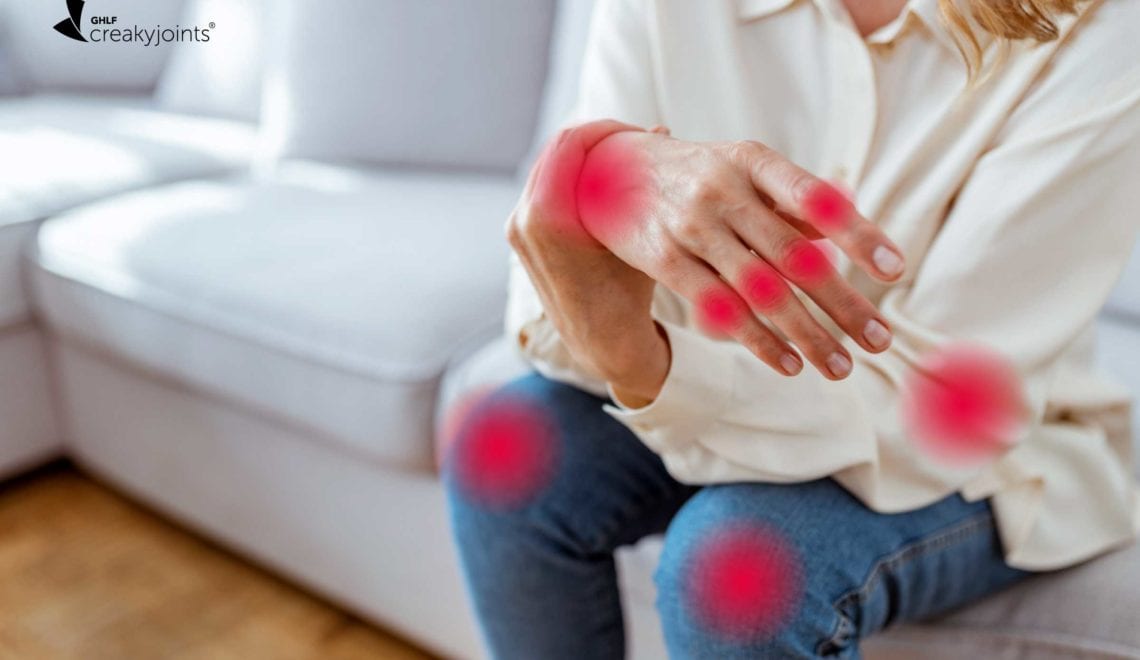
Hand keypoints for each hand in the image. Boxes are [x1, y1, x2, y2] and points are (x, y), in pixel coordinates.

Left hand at [507, 121, 671, 404]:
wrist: (603, 344)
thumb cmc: (628, 294)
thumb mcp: (643, 236)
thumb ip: (642, 182)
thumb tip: (659, 131)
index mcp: (546, 216)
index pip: (569, 143)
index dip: (605, 129)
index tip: (637, 133)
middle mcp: (522, 219)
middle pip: (555, 152)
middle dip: (595, 141)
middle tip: (633, 142)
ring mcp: (516, 228)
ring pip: (549, 168)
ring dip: (584, 158)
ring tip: (620, 161)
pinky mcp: (519, 236)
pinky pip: (544, 190)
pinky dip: (572, 179)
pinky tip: (603, 183)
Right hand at [576, 131, 904, 379]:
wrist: (605, 171)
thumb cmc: (696, 174)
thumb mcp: (743, 170)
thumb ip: (791, 200)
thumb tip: (845, 231)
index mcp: (753, 161)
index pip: (816, 198)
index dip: (857, 234)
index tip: (896, 269)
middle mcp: (723, 189)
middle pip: (795, 256)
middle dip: (841, 303)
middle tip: (879, 340)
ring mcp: (690, 225)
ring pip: (760, 290)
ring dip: (806, 333)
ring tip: (840, 366)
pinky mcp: (662, 258)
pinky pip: (718, 307)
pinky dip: (758, 340)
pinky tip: (789, 364)